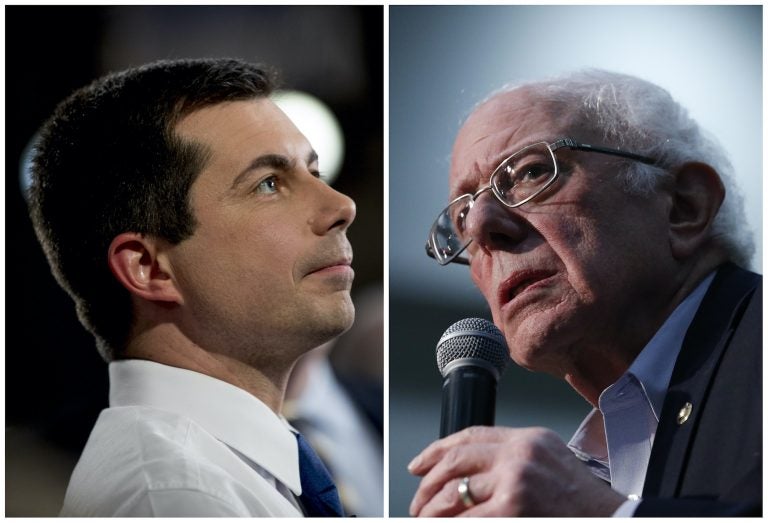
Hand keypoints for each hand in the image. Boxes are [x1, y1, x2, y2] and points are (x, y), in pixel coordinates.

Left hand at [408, 426, 625, 516]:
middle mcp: (519, 454)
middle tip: (417, 503)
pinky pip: (468, 518)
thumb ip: (512, 456)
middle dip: (428, 485)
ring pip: (455, 493)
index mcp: (527, 438)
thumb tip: (465, 471)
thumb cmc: (580, 501)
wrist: (611, 521)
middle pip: (455, 461)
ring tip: (425, 519)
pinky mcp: (512, 508)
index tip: (418, 465)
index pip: (470, 435)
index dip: (436, 450)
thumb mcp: (550, 461)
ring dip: (433, 510)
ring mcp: (515, 481)